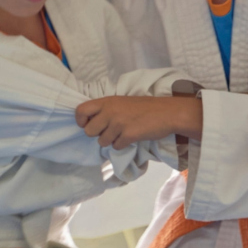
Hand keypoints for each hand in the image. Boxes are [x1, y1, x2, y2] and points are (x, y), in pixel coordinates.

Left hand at [76, 95, 196, 148]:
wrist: (167, 113)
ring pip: (102, 142)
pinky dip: (123, 145)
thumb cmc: (145, 107)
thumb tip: (93, 122)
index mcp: (107, 102)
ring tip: (123, 134)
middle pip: (89, 131)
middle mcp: (110, 112)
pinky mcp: (128, 135)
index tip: (89, 124)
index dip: (81, 121)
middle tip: (109, 131)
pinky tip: (132, 137)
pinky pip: (116, 146)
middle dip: (97, 134)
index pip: (80, 111)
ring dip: (111, 141)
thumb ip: (107, 109)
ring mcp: (119, 124)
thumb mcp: (122, 102)